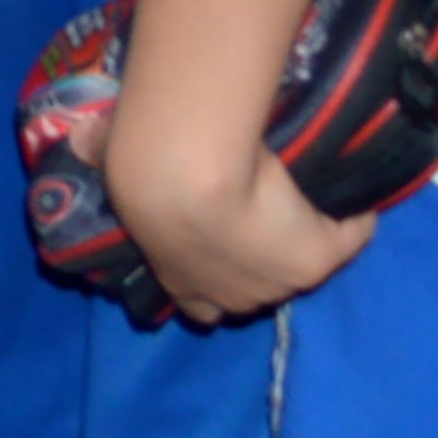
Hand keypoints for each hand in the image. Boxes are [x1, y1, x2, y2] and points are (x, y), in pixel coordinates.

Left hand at [107, 96, 377, 325]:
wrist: (186, 176)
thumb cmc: (140, 170)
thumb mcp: (114, 165)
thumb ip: (102, 153)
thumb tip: (80, 135)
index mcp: (179, 279)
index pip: (200, 302)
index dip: (212, 274)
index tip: (219, 238)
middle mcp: (229, 296)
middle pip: (253, 288)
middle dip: (260, 259)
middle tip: (266, 211)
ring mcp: (277, 283)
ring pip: (300, 264)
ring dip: (305, 236)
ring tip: (311, 197)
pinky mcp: (316, 259)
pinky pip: (349, 238)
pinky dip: (355, 219)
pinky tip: (357, 194)